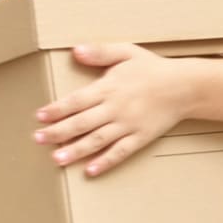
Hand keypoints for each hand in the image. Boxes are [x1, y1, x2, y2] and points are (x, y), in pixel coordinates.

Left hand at [34, 44, 196, 176]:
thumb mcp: (126, 52)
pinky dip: (105, 162)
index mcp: (108, 88)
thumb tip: (75, 50)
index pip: (76, 101)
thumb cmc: (152, 68)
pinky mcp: (140, 138)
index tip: (40, 116)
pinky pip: (120, 153)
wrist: (184, 86)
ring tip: (57, 159)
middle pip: (81, 123)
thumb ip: (100, 52)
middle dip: (58, 132)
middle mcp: (115, 109)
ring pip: (97, 140)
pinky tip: (90, 171)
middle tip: (38, 139)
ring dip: (76, 151)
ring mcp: (128, 125)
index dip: (57, 109)